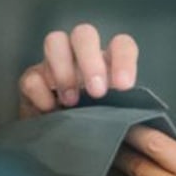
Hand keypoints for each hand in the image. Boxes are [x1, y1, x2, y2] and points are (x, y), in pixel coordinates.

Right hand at [18, 23, 138, 117]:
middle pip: (84, 33)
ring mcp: (54, 63)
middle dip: (89, 60)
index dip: (123, 60)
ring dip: (63, 70)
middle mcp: (82, 55)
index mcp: (109, 61)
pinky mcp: (32, 79)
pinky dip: (40, 93)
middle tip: (96, 92)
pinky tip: (51, 110)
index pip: (121, 44)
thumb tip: (144, 119)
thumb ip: (126, 110)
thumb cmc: (100, 125)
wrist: (65, 141)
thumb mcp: (117, 117)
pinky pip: (31, 75)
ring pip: (55, 41)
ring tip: (71, 102)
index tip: (123, 86)